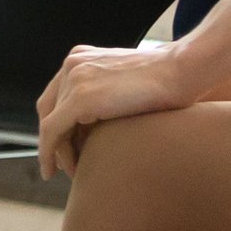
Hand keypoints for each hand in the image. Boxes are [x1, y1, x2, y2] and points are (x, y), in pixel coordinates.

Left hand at [35, 40, 200, 177]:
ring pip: (51, 123)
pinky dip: (50, 152)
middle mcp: (72, 64)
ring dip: (56, 151)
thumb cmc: (166, 83)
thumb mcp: (127, 84)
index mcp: (81, 57)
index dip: (57, 123)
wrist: (181, 72)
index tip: (62, 147)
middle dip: (53, 139)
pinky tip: (57, 170)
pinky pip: (53, 130)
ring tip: (70, 173)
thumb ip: (108, 94)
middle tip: (60, 165)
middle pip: (49, 108)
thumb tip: (100, 122)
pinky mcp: (80, 98)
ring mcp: (74, 79)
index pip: (57, 95)